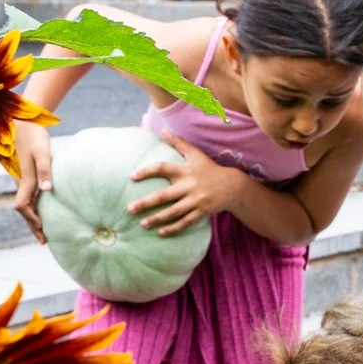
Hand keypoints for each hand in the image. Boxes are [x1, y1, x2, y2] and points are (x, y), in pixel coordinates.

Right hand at [10, 121, 55, 244]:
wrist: (22, 121)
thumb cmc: (34, 135)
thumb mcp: (42, 151)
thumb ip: (45, 170)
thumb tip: (48, 190)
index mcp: (24, 179)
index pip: (22, 207)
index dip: (32, 220)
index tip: (43, 230)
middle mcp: (19, 182)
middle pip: (23, 210)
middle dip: (32, 226)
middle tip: (43, 242)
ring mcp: (20, 178)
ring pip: (24, 204)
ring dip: (32, 218)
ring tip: (43, 231)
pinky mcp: (23, 174)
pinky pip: (27, 195)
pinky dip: (33, 207)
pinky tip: (42, 209)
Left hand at [128, 134, 243, 236]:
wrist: (232, 186)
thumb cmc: (209, 169)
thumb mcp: (195, 154)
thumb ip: (178, 143)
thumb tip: (163, 131)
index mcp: (185, 171)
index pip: (162, 168)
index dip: (147, 171)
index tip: (132, 177)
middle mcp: (189, 186)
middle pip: (164, 196)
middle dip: (146, 203)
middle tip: (130, 209)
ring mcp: (196, 201)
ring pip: (173, 212)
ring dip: (157, 219)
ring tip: (142, 224)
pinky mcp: (201, 212)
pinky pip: (185, 222)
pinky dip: (173, 228)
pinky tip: (161, 232)